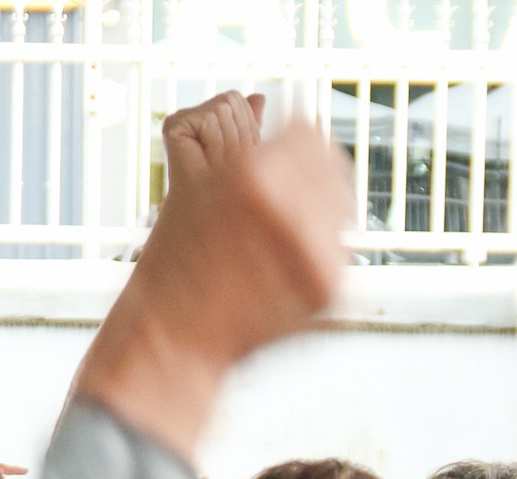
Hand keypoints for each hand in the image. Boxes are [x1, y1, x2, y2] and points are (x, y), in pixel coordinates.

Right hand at [76, 110, 351, 455]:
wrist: (174, 339)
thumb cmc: (177, 265)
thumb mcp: (198, 186)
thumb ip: (241, 144)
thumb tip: (261, 101)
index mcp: (256, 179)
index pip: (309, 131)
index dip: (288, 140)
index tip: (273, 160)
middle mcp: (295, 214)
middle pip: (333, 167)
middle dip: (308, 175)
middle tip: (278, 199)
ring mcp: (319, 256)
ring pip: (342, 208)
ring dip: (318, 212)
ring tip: (280, 234)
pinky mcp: (331, 292)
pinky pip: (341, 250)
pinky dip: (320, 252)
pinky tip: (286, 263)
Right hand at [162, 90, 265, 185]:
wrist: (209, 209)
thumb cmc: (229, 185)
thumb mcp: (246, 151)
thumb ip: (250, 124)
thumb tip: (260, 96)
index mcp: (209, 116)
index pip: (237, 99)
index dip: (245, 127)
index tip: (235, 154)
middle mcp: (192, 112)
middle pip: (231, 100)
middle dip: (237, 133)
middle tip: (225, 161)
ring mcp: (181, 117)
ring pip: (222, 109)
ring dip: (227, 141)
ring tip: (215, 162)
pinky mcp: (173, 124)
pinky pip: (208, 119)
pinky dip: (214, 141)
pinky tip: (202, 157)